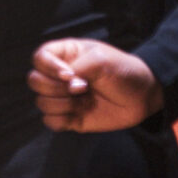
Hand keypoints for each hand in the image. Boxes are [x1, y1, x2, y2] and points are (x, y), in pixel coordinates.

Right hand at [29, 37, 160, 132]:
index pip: (39, 57)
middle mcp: (59, 76)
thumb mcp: (101, 60)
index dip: (49, 67)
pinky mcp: (69, 117)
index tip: (70, 74)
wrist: (142, 96)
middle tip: (81, 88)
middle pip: (35, 81)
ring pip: (42, 103)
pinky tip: (80, 113)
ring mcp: (63, 97)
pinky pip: (50, 122)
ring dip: (63, 104)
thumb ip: (78, 67)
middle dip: (55, 87)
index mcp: (65, 55)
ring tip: (86, 100)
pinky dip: (62, 120)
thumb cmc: (122, 71)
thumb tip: (66, 84)